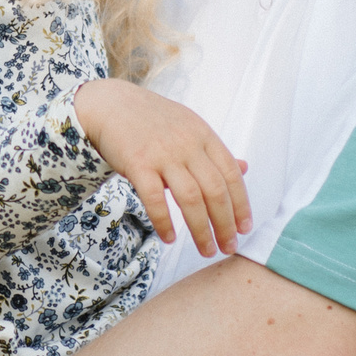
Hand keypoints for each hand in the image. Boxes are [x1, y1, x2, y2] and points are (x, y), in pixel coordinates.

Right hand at [73, 80, 252, 256]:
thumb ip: (214, 151)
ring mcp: (162, 154)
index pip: (231, 174)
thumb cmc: (152, 120)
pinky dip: (164, 222)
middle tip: (228, 246)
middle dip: (225, 224)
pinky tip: (169, 238)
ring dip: (201, 230)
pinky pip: (155, 199)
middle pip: (215, 191)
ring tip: (206, 250)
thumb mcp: (190, 128)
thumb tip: (244, 168)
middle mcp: (187, 144)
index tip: (244, 228)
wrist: (110, 105)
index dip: (241, 204)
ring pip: (190, 199)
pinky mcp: (137, 163)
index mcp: (203, 135)